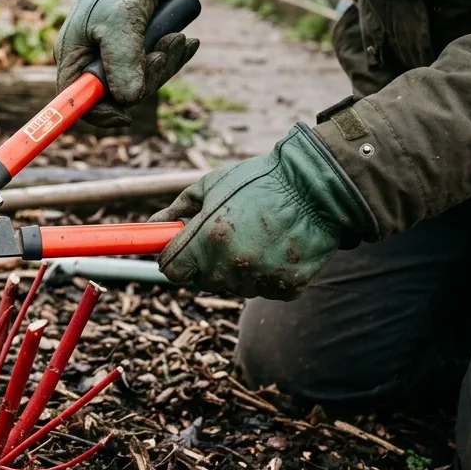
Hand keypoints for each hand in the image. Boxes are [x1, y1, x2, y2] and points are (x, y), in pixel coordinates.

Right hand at [55, 0, 198, 127]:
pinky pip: (155, 71)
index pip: (78, 104)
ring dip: (165, 64)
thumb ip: (122, 61)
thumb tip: (129, 100)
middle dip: (148, 78)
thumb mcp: (118, 23)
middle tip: (165, 51)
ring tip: (179, 38)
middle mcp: (91, 67)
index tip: (126, 117)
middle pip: (119, 97)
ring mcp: (113, 63)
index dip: (100, 115)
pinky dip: (172, 58)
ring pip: (142, 85)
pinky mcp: (134, 57)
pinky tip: (185, 42)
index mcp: (74, 61)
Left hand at [151, 124, 377, 299]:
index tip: (180, 249)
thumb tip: (152, 224)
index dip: (173, 260)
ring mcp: (260, 279)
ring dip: (237, 269)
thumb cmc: (259, 180)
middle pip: (202, 281)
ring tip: (255, 237)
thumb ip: (178, 209)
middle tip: (224, 237)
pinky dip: (267, 275)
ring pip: (234, 286)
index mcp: (207, 238)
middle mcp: (231, 264)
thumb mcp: (211, 185)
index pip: (171, 271)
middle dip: (205, 263)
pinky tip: (277, 248)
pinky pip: (265, 289)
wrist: (318, 187)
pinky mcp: (287, 288)